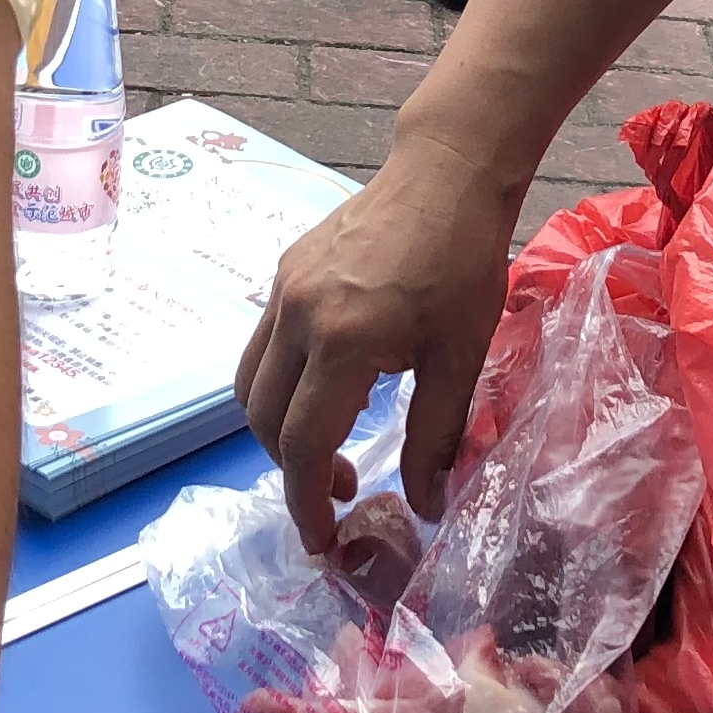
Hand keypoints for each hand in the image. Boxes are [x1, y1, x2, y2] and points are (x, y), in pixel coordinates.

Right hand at [235, 144, 522, 553]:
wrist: (445, 173)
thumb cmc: (463, 263)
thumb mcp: (459, 356)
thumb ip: (436, 435)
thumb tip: (424, 506)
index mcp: (343, 341)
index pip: (304, 444)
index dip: (307, 501)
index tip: (323, 539)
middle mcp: (297, 316)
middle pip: (264, 420)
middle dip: (292, 471)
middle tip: (341, 491)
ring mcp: (283, 290)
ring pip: (250, 384)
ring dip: (278, 429)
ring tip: (329, 446)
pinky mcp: (284, 272)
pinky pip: (263, 346)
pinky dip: (281, 384)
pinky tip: (329, 387)